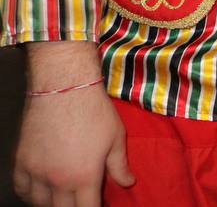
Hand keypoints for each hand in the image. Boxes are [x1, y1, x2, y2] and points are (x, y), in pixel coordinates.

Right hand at [15, 42, 133, 205]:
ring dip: (52, 203)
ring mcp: (36, 173)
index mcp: (84, 177)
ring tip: (63, 197)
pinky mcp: (21, 162)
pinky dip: (30, 195)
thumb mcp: (116, 138)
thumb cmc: (95, 111)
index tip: (96, 206)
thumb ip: (119, 166)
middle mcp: (58, 181)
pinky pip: (21, 189)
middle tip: (81, 199)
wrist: (64, 88)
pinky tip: (40, 191)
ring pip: (40, 203)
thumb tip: (128, 183)